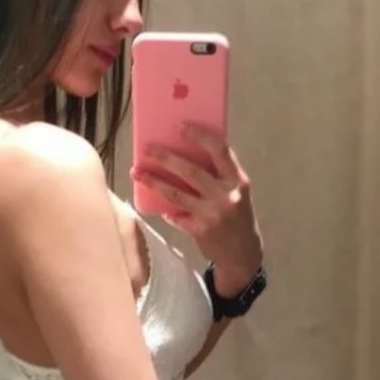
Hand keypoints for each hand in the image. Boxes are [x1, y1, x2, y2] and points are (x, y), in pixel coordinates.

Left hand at [132, 124, 263, 292]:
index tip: (181, 125)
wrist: (242, 254)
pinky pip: (176, 216)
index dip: (201, 135)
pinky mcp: (200, 231)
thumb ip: (220, 174)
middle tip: (147, 149)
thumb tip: (186, 151)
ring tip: (137, 172)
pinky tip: (159, 206)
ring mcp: (212, 215)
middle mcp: (226, 196)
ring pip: (176, 194)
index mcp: (237, 181)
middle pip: (191, 171)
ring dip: (154, 182)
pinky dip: (167, 210)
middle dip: (166, 158)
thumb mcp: (236, 192)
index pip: (220, 150)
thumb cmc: (237, 216)